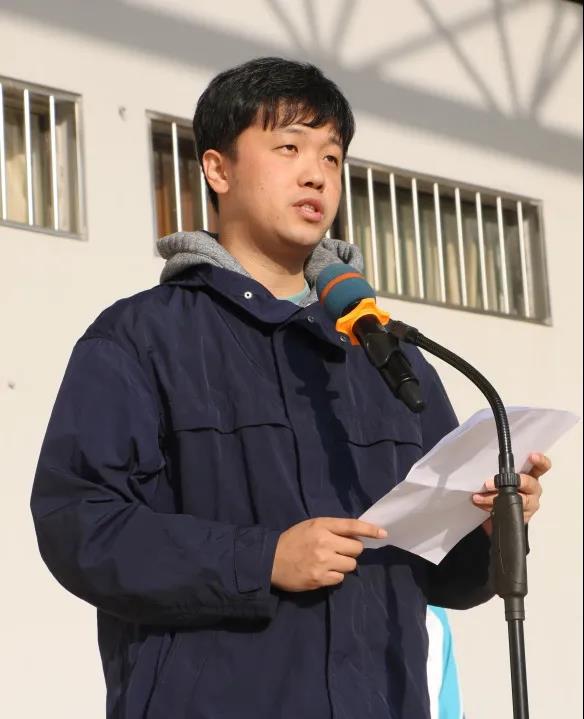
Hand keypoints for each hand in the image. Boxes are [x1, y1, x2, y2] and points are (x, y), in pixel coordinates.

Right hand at [271, 517, 386, 591]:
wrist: (270, 560)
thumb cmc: (293, 540)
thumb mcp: (311, 526)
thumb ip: (332, 529)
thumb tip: (357, 537)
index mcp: (322, 526)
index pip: (351, 525)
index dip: (370, 529)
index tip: (383, 533)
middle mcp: (324, 542)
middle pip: (356, 549)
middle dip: (351, 550)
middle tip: (338, 551)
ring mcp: (323, 562)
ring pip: (350, 565)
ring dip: (343, 564)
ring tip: (328, 562)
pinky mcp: (320, 579)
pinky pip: (340, 579)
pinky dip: (334, 576)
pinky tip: (322, 572)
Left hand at [473, 453, 550, 535]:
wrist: (507, 511)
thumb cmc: (507, 488)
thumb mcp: (508, 477)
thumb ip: (504, 471)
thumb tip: (486, 464)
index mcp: (532, 476)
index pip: (542, 467)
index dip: (540, 461)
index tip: (532, 456)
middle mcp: (533, 490)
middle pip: (529, 484)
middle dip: (510, 482)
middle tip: (490, 483)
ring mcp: (529, 504)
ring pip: (515, 500)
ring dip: (492, 498)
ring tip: (479, 497)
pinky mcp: (523, 517)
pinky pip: (506, 512)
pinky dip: (490, 507)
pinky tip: (481, 504)